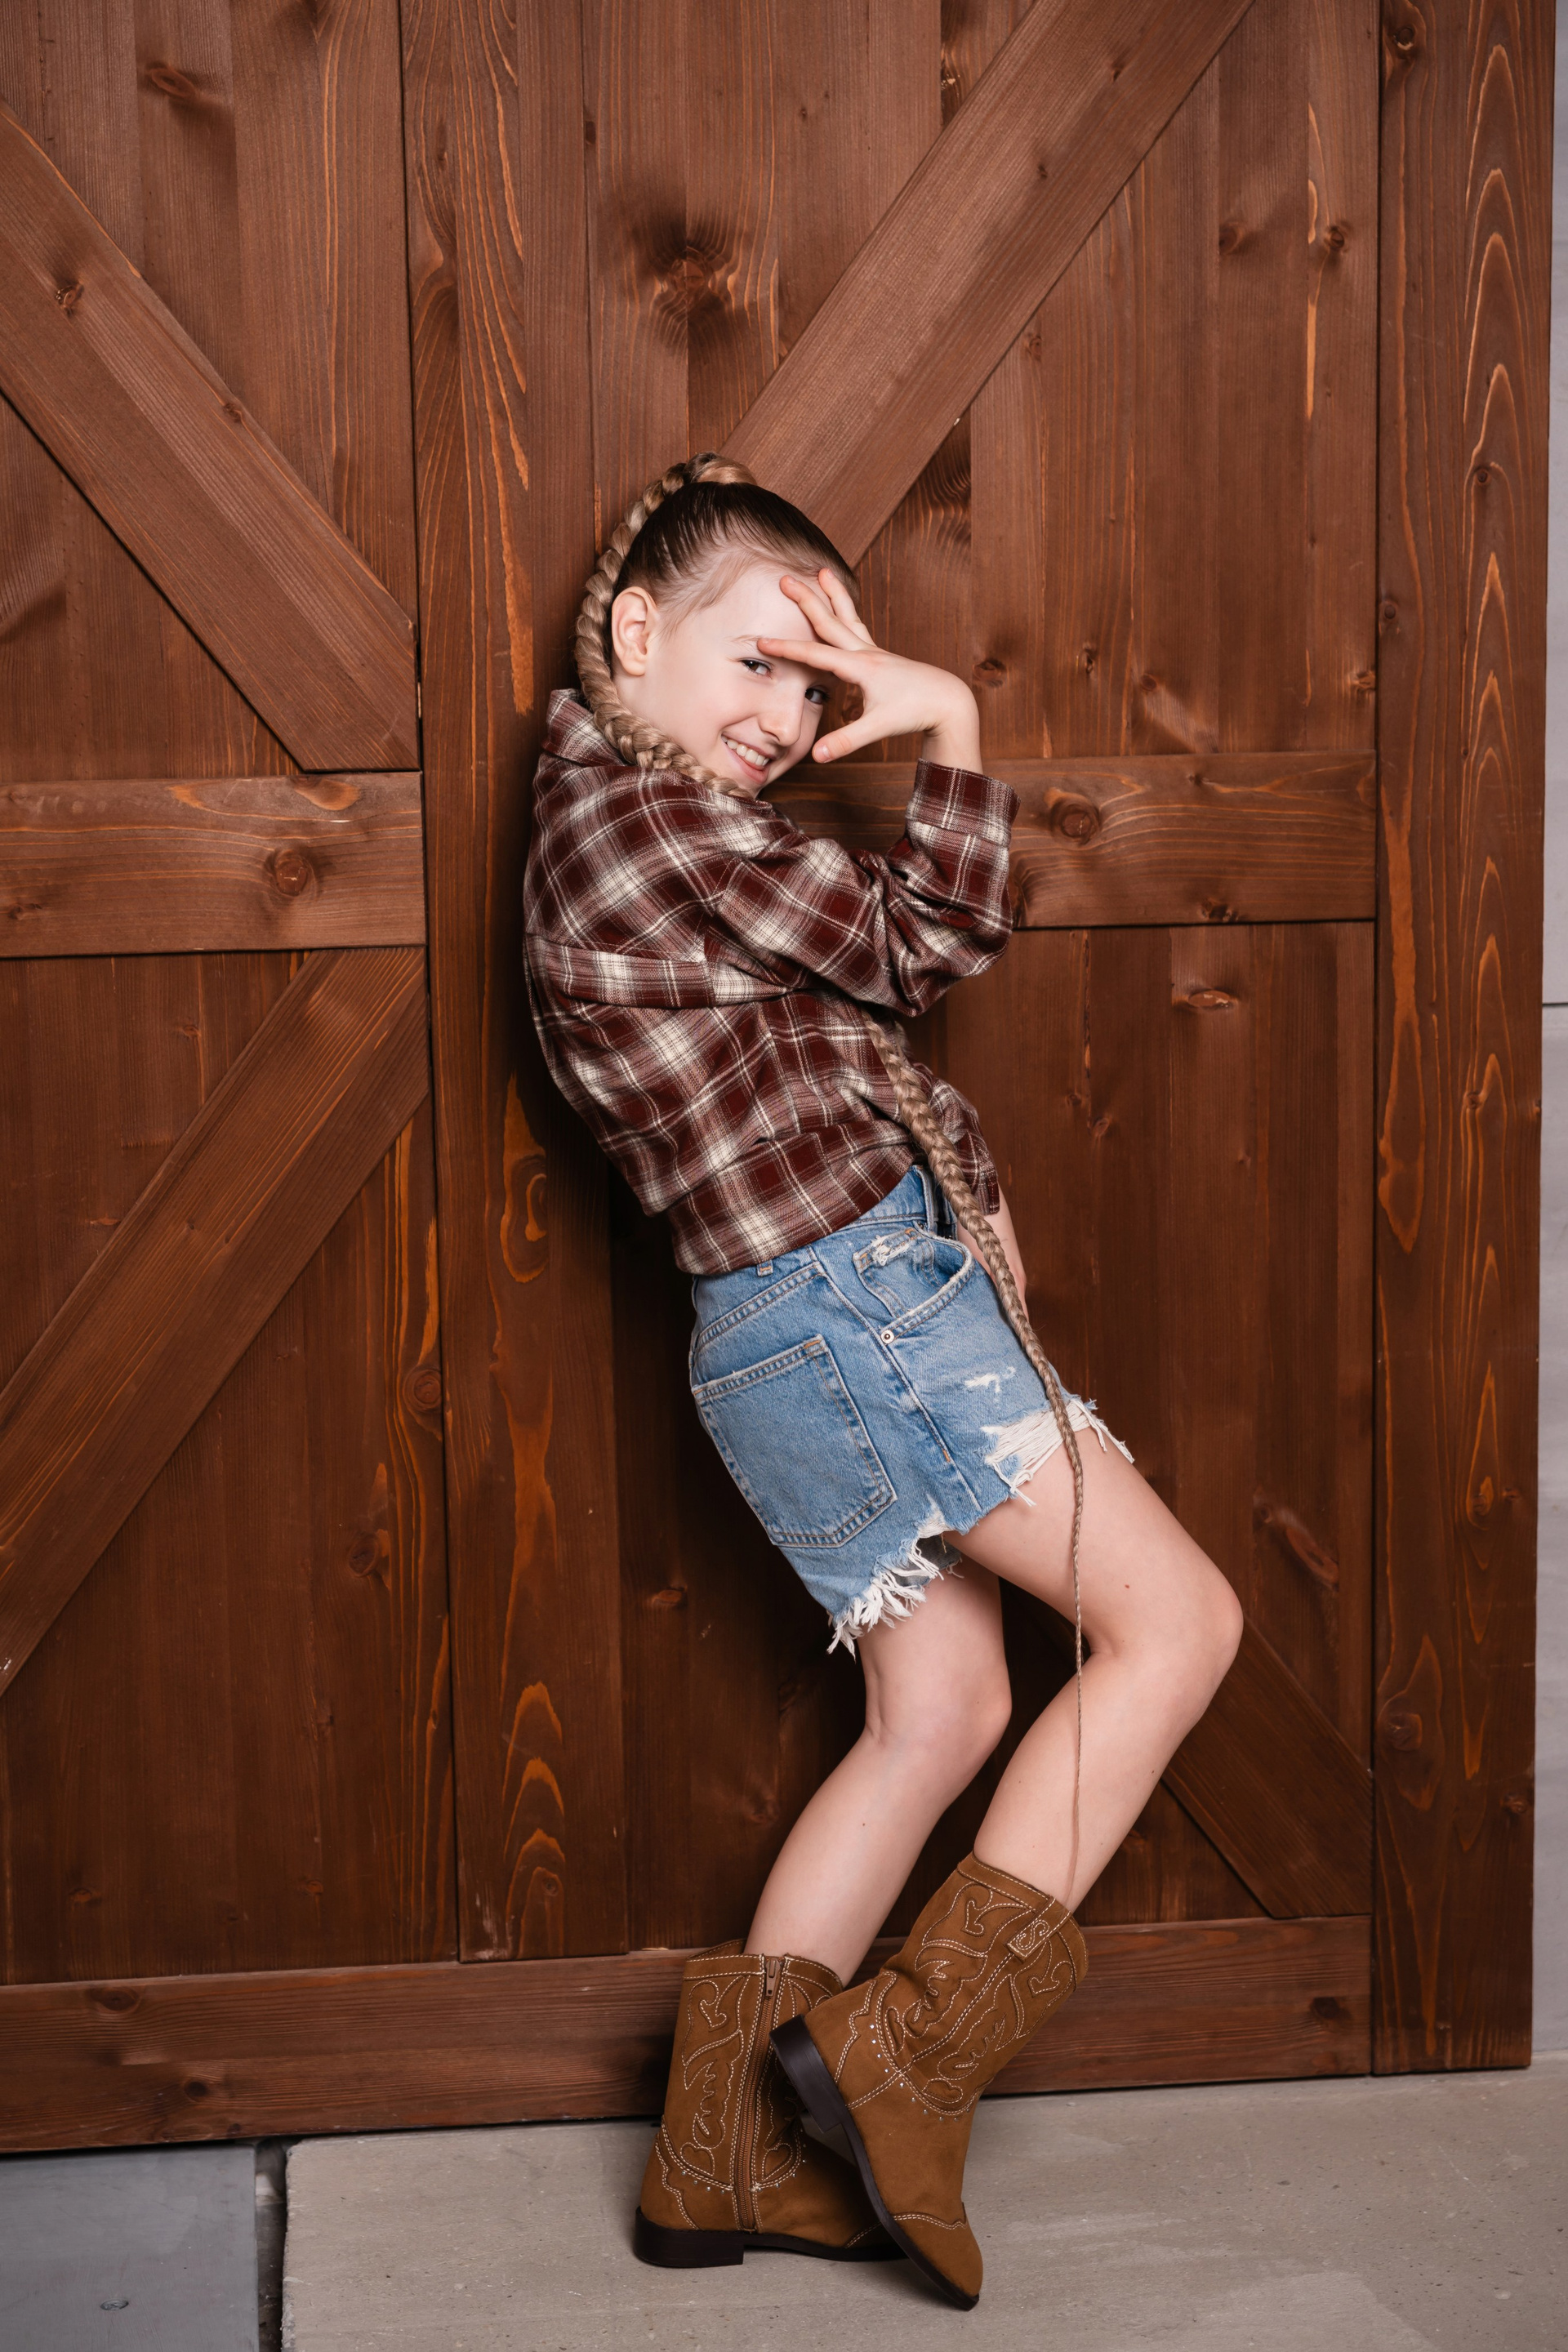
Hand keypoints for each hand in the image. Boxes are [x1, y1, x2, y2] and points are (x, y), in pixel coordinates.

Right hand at [756, 571, 982, 770]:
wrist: (948, 701)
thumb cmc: (915, 712)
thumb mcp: (878, 729)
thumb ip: (845, 741)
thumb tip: (817, 756)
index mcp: (861, 667)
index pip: (815, 655)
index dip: (786, 649)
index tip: (761, 641)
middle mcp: (867, 653)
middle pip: (830, 621)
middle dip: (806, 600)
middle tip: (784, 578)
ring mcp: (875, 652)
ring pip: (848, 616)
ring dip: (833, 594)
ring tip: (822, 571)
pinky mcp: (881, 657)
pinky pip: (857, 628)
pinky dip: (845, 613)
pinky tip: (841, 609)